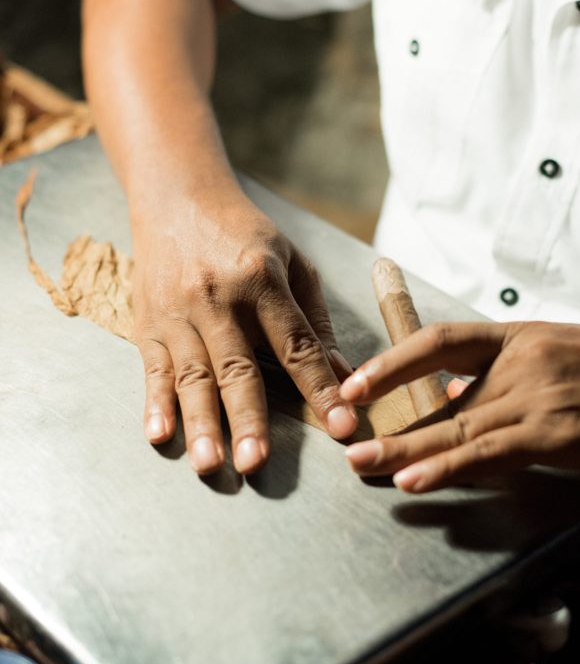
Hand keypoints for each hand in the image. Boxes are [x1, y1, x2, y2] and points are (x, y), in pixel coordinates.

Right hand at [132, 187, 357, 474]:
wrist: (177, 198)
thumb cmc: (244, 234)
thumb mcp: (293, 262)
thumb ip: (316, 320)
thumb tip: (347, 374)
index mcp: (262, 279)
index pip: (297, 345)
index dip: (320, 388)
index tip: (342, 427)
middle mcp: (218, 298)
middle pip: (238, 368)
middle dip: (249, 418)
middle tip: (257, 463)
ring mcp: (179, 313)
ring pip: (192, 376)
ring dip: (201, 423)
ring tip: (210, 464)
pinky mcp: (149, 324)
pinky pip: (153, 370)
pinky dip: (154, 405)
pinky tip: (159, 436)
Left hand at [341, 321, 579, 491]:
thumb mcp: (564, 355)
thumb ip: (507, 375)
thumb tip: (455, 398)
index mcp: (522, 337)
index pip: (443, 340)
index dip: (395, 360)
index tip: (359, 381)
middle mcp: (523, 361)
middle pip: (438, 391)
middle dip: (387, 416)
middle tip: (343, 433)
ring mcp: (540, 396)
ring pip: (456, 426)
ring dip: (403, 450)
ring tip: (362, 466)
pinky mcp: (559, 434)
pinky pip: (490, 452)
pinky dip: (448, 467)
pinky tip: (416, 480)